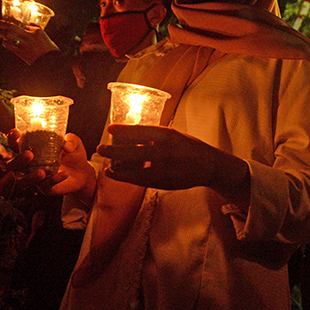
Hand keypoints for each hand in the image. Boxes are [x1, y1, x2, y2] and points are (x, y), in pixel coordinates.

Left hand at [0, 20, 58, 64]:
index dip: (13, 22)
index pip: (23, 24)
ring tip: (0, 33)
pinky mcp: (19, 52)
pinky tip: (5, 42)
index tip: (8, 20)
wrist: (48, 61)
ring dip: (2, 34)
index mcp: (36, 32)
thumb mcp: (43, 36)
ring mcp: (23, 45)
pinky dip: (5, 43)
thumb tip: (26, 28)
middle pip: (11, 28)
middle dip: (3, 25)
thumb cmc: (49, 49)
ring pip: (7, 36)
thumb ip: (34, 31)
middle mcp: (28, 37)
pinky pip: (8, 46)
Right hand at [3, 132, 95, 201]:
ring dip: (29, 177)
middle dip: (18, 160)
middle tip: (29, 154)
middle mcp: (28, 165)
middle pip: (12, 165)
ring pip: (22, 181)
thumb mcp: (74, 143)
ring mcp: (34, 178)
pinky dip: (53, 180)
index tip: (15, 133)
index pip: (15, 145)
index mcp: (31, 150)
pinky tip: (64, 175)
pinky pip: (44, 186)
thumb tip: (65, 145)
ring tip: (42, 172)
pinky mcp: (44, 188)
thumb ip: (70, 139)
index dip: (12, 139)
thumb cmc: (73, 154)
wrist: (83, 173)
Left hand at [98, 124, 248, 193]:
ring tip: (106, 165)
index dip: (124, 129)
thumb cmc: (190, 148)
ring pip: (133, 167)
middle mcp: (164, 151)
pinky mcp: (161, 181)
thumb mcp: (175, 136)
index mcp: (168, 135)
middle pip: (132, 150)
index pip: (141, 130)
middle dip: (113, 150)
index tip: (110, 128)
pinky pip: (137, 179)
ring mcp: (162, 168)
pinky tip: (114, 173)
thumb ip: (156, 136)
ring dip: (116, 166)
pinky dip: (124, 176)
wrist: (209, 166)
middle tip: (100, 147)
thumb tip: (131, 135)